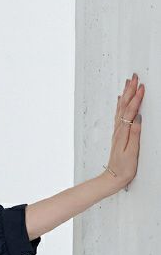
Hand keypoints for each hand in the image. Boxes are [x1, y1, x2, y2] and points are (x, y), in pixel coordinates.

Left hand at [104, 72, 143, 190]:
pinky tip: (120, 99)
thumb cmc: (124, 168)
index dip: (136, 99)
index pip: (130, 112)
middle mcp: (119, 130)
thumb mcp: (132, 153)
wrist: (112, 178)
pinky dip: (120, 105)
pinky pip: (118, 115)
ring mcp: (117, 132)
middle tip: (135, 77)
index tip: (141, 87)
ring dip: (125, 94)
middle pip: (124, 106)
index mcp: (123, 133)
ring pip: (121, 109)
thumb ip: (134, 135)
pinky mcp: (118, 134)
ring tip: (128, 83)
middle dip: (130, 91)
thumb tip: (137, 119)